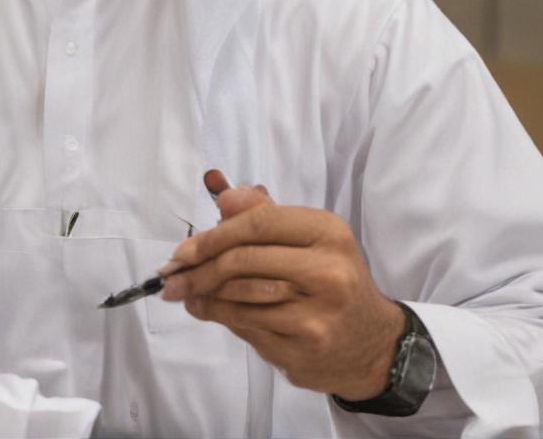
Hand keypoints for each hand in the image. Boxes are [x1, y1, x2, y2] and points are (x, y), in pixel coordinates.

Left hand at [160, 169, 407, 401]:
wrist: (371, 343)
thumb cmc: (330, 282)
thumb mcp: (308, 241)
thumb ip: (263, 216)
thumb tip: (223, 195)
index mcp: (328, 233)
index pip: (257, 224)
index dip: (211, 237)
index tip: (182, 251)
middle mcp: (328, 272)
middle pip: (242, 262)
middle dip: (198, 270)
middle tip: (171, 278)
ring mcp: (317, 313)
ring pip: (238, 297)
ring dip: (203, 295)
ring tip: (186, 293)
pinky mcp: (304, 346)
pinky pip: (246, 326)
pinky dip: (218, 316)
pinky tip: (206, 310)